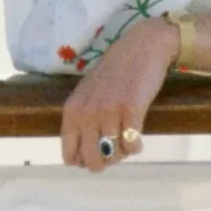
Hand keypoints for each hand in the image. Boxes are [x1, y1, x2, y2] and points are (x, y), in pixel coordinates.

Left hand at [62, 16, 179, 171]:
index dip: (83, 161)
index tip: (96, 156)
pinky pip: (132, 145)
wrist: (141, 47)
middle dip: (105, 162)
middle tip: (115, 152)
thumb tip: (82, 156)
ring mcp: (109, 111)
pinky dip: (136, 147)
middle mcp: (87, 113)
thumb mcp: (87, 94)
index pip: (70, 154)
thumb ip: (81, 120)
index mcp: (72, 110)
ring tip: (127, 142)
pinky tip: (138, 138)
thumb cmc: (114, 72)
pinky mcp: (131, 110)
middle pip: (92, 159)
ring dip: (122, 154)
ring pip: (114, 154)